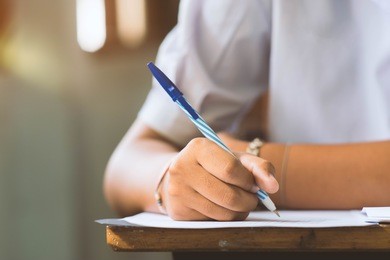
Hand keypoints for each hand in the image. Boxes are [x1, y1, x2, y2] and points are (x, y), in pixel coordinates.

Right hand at [160, 137, 278, 220]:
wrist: (180, 176)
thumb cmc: (214, 165)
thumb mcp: (235, 158)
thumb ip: (258, 167)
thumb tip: (273, 186)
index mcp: (198, 148)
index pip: (231, 170)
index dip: (248, 181)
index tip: (253, 184)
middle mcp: (183, 168)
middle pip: (229, 195)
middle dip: (249, 200)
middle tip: (252, 198)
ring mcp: (178, 191)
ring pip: (223, 213)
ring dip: (240, 212)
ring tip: (240, 203)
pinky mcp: (178, 211)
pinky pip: (212, 222)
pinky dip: (225, 217)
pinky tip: (222, 207)